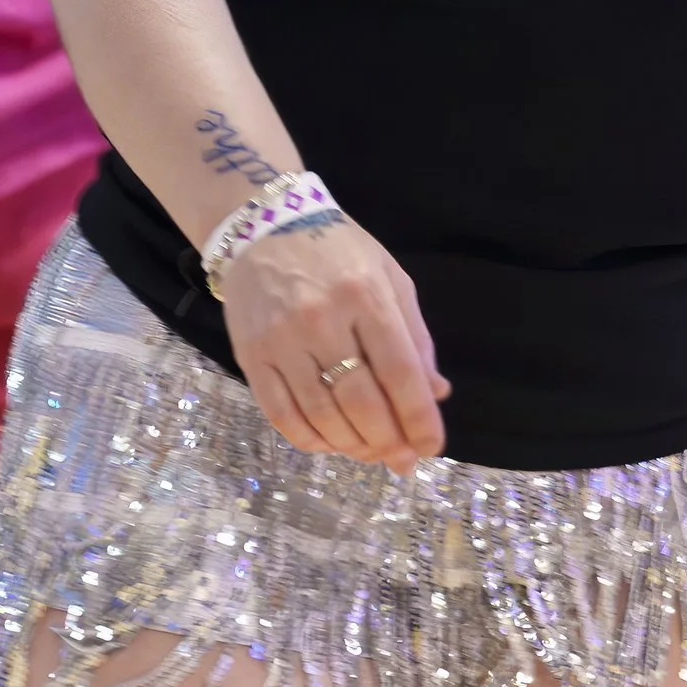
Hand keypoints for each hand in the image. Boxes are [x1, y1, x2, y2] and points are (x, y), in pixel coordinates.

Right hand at [215, 214, 448, 475]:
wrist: (263, 226)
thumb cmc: (338, 252)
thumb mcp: (390, 279)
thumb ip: (415, 337)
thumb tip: (435, 394)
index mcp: (366, 296)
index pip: (399, 372)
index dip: (419, 419)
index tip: (430, 447)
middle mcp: (322, 319)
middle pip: (361, 402)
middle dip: (388, 442)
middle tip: (401, 459)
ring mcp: (281, 339)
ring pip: (321, 415)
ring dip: (351, 446)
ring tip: (369, 452)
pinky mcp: (251, 355)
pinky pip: (281, 414)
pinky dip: (309, 439)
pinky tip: (329, 443)